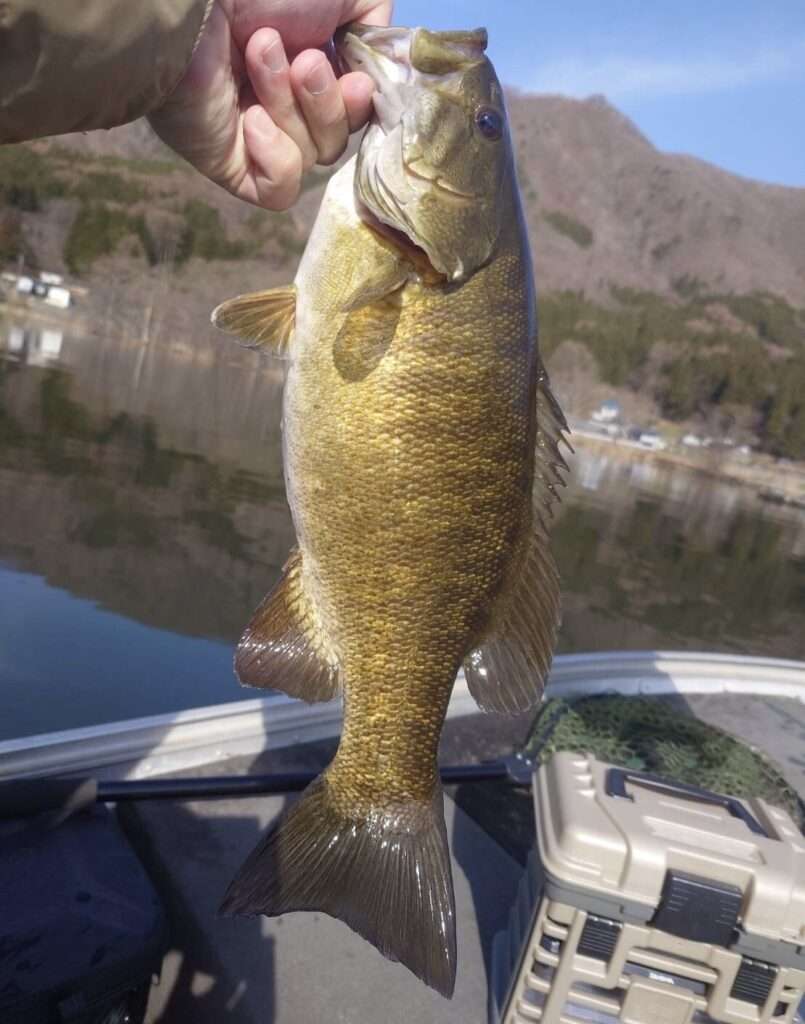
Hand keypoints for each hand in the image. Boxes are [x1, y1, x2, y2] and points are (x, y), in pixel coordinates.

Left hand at [148, 0, 391, 209]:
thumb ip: (375, 21)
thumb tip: (374, 66)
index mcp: (307, 66)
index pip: (353, 112)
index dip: (359, 104)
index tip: (355, 81)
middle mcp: (283, 103)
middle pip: (336, 140)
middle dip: (324, 102)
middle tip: (302, 62)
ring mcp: (257, 137)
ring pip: (310, 158)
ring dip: (289, 105)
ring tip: (258, 55)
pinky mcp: (232, 166)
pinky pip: (278, 191)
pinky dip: (276, 158)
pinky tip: (252, 121)